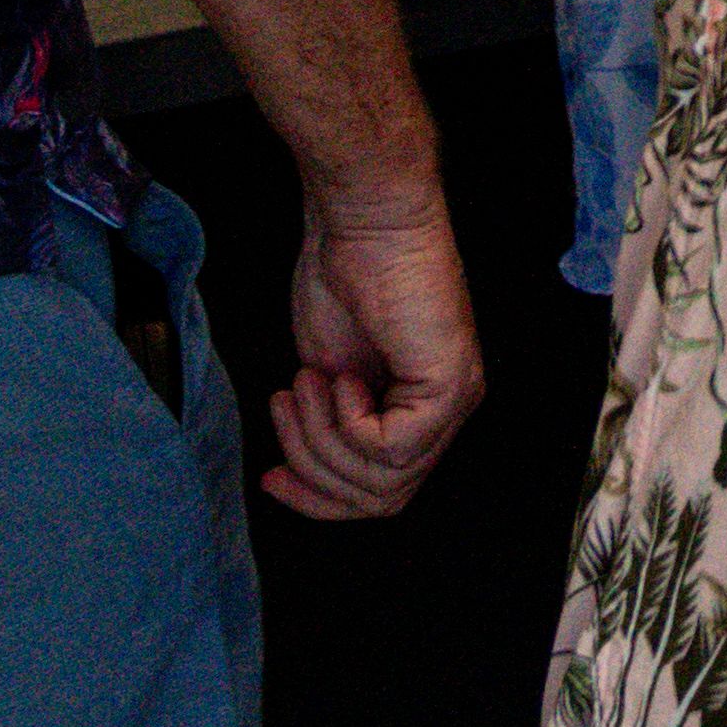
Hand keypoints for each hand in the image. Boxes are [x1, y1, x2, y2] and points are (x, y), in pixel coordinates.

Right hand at [267, 174, 486, 520]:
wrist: (365, 226)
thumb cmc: (346, 279)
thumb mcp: (328, 374)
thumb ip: (332, 427)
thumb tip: (308, 469)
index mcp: (420, 412)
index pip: (380, 495)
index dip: (320, 499)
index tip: (273, 478)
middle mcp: (445, 413)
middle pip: (380, 500)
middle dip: (313, 471)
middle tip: (287, 410)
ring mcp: (453, 402)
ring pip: (379, 482)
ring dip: (320, 440)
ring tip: (308, 384)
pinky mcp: (449, 388)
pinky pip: (387, 450)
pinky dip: (346, 422)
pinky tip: (339, 377)